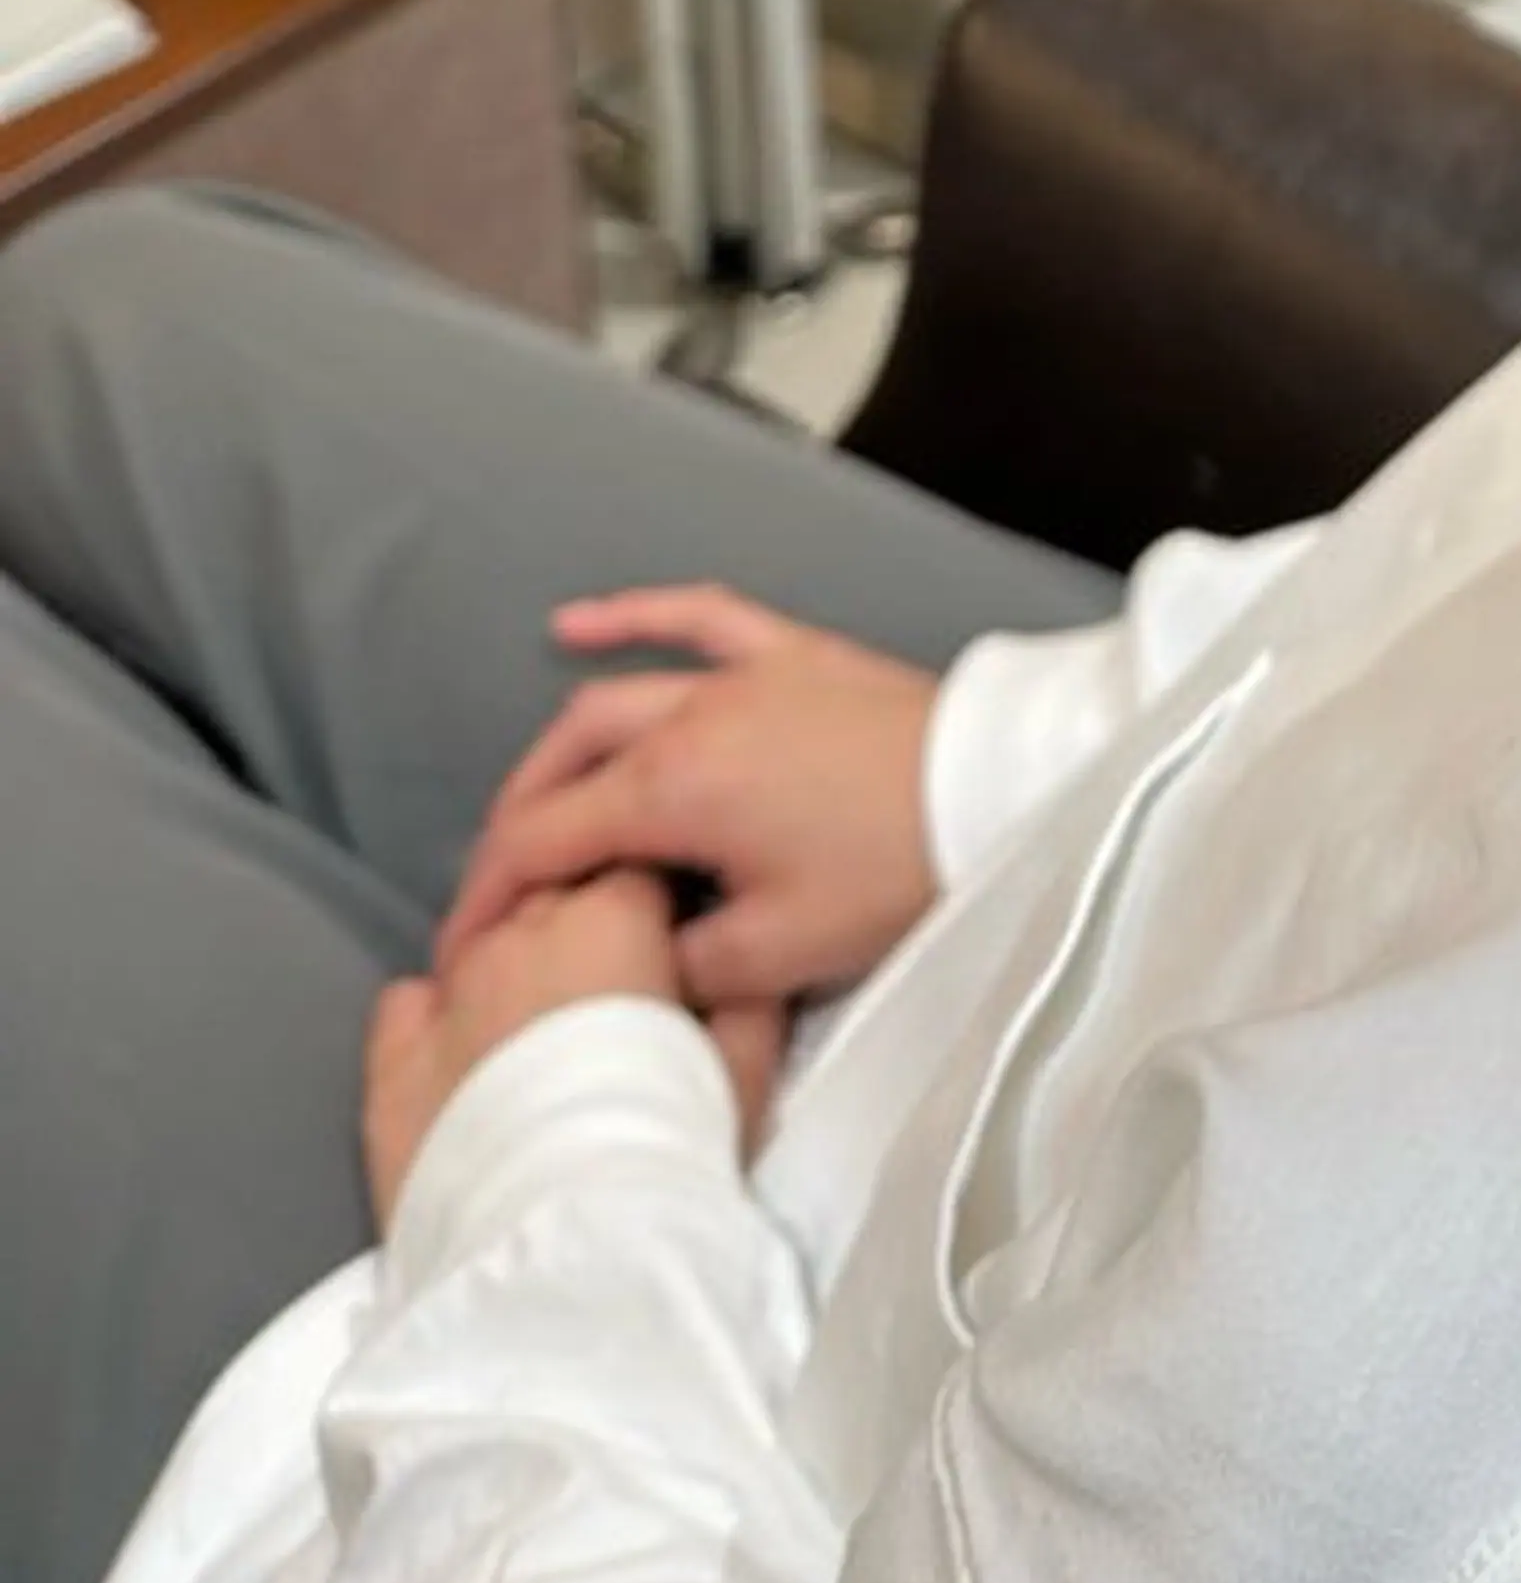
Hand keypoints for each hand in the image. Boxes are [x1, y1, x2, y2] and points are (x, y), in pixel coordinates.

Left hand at [366, 871, 783, 1232]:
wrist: (562, 1256)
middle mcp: (522, 932)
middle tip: (612, 995)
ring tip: (541, 1036)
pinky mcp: (392, 1064)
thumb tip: (740, 969)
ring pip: (483, 942)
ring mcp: (447, 994)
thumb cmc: (667, 1153)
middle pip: (555, 894)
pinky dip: (434, 1016)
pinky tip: (463, 1057)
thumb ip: (747, 998)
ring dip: (513, 971)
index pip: (636, 865)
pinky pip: (407, 1002)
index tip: (668, 943)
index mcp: (614, 917)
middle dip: (582, 930)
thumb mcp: (744, 1071)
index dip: (656, 903)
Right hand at [439, 587, 943, 1013]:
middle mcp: (692, 716)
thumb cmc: (894, 876)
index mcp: (674, 790)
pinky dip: (633, 616)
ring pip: (615, 698)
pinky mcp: (794, 655)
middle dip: (514, 830)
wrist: (997, 795)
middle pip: (564, 766)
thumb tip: (638, 962)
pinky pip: (698, 617)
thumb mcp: (775, 956)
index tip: (460, 952)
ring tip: (524, 805)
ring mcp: (744, 675)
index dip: (488, 901)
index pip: (543, 842)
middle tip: (495, 895)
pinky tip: (576, 624)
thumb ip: (682, 966)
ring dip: (557, 750)